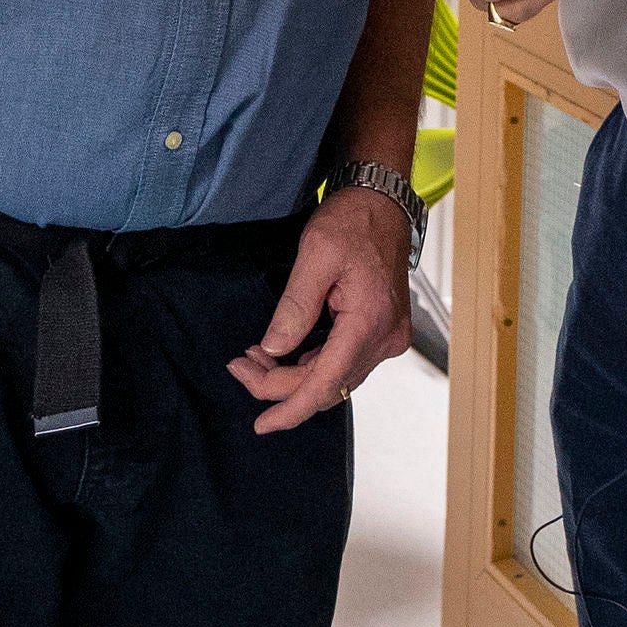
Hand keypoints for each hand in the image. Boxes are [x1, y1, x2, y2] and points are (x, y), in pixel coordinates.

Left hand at [230, 186, 413, 433]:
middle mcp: (384, 339)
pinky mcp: (382, 332)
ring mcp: (387, 337)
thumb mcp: (314, 257)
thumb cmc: (352, 222)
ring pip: (335, 377)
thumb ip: (294, 308)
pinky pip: (344, 362)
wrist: (381, 203)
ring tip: (254, 359)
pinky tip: (284, 354)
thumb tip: (273, 350)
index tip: (261, 423)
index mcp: (368, 322)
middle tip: (240, 367)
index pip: (325, 383)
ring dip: (294, 377)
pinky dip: (312, 365)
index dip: (289, 408)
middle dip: (280, 386)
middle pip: (328, 385)